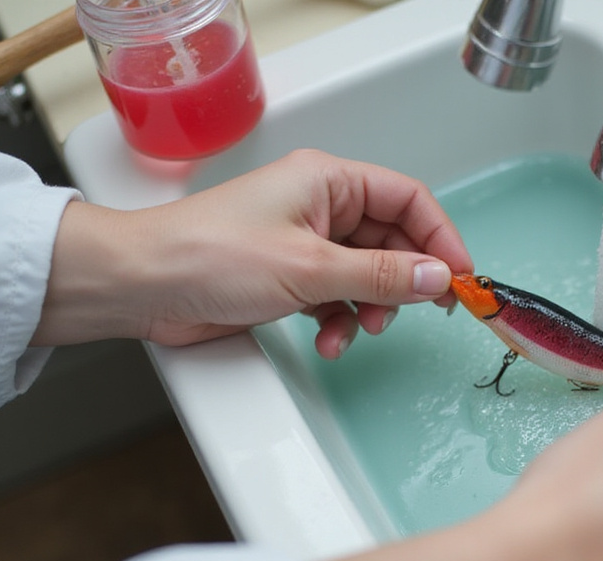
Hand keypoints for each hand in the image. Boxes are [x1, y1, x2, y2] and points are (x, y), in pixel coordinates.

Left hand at [33, 149, 472, 353]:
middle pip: (391, 241)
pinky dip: (339, 319)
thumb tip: (437, 278)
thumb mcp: (310, 268)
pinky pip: (336, 296)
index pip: (407, 199)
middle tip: (415, 313)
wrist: (142, 285)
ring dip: (369, 307)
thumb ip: (380, 276)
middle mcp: (319, 205)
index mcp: (328, 180)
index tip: (460, 279)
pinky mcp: (287, 276)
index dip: (440, 238)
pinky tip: (327, 339)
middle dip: (402, 282)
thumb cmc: (210, 255)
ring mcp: (303, 242)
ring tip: (358, 330)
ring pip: (365, 274)